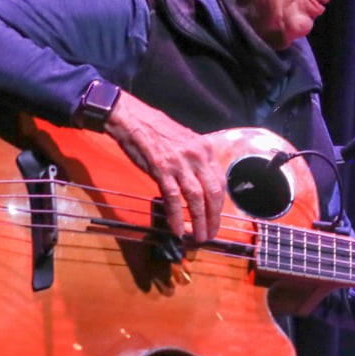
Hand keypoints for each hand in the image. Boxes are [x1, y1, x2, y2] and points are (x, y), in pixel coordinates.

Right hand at [102, 92, 227, 241]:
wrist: (133, 119)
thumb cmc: (157, 131)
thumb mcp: (186, 142)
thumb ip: (197, 161)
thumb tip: (203, 183)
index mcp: (205, 150)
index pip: (220, 182)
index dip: (220, 203)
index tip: (217, 217)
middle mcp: (197, 156)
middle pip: (213, 192)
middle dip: (214, 217)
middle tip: (212, 233)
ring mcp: (180, 163)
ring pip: (197, 198)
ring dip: (200, 220)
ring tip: (200, 236)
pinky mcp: (161, 169)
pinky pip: (173, 198)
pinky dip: (176, 216)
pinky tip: (178, 229)